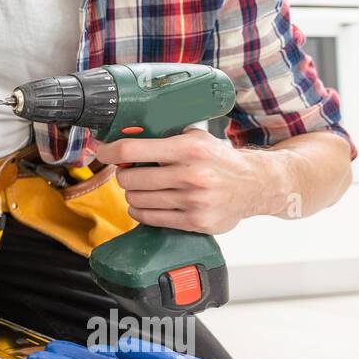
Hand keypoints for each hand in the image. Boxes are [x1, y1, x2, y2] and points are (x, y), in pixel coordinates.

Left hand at [92, 128, 280, 234]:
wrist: (255, 185)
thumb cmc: (219, 159)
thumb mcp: (196, 137)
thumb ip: (164, 136)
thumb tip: (123, 135)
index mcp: (188, 148)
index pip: (132, 150)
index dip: (110, 151)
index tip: (103, 151)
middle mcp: (191, 175)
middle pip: (130, 179)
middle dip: (124, 175)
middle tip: (129, 171)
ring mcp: (193, 201)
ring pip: (137, 200)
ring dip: (132, 194)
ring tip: (142, 187)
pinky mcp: (195, 222)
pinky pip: (150, 218)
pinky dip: (140, 211)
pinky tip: (145, 204)